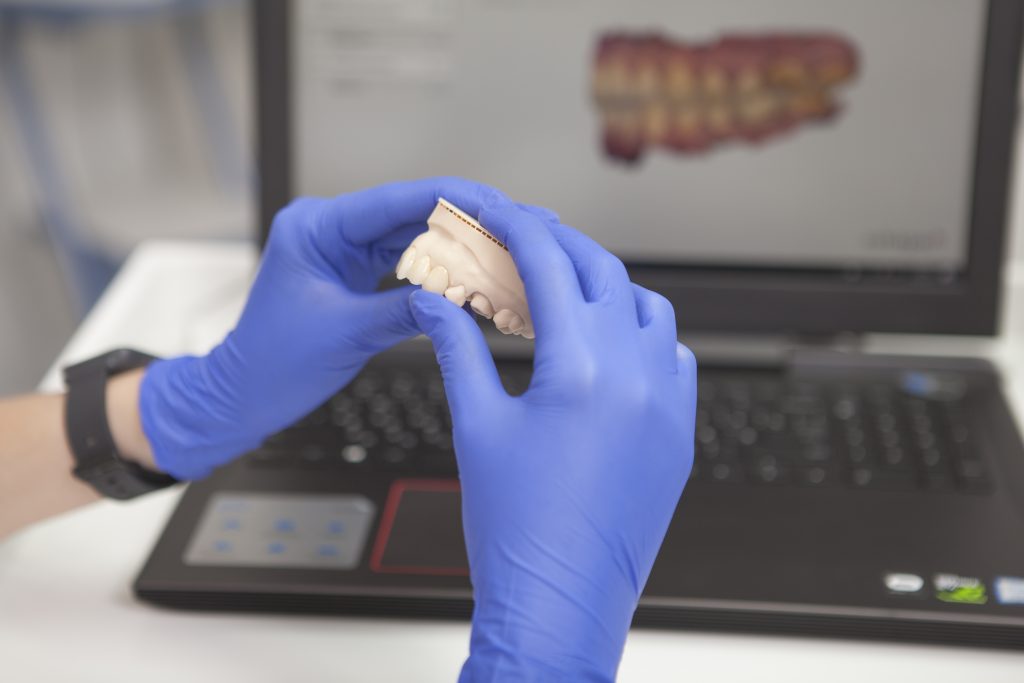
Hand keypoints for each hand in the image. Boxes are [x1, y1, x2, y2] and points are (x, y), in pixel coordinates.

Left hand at [140, 177, 506, 478]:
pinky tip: (481, 269)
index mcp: (317, 228)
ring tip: (513, 245)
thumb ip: (404, 311)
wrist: (243, 394)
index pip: (397, 201)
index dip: (454, 201)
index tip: (499, 206)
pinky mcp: (357, 269)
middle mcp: (331, 228)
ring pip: (418, 234)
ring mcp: (345, 247)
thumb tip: (458, 297)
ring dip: (464, 241)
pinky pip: (410, 259)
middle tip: (523, 225)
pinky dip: (445, 266)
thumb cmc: (273, 364)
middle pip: (414, 211)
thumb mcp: (345, 335)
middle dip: (470, 219)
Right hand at [410, 206, 696, 680]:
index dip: (518, 230)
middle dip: (560, 246)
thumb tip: (434, 304)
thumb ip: (458, 351)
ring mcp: (668, 404)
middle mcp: (637, 376)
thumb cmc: (515, 528)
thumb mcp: (477, 427)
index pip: (551, 268)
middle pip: (604, 273)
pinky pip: (676, 356)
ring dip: (608, 287)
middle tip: (522, 241)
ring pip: (650, 309)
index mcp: (581, 369)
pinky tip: (610, 346)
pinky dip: (644, 334)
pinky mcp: (679, 434)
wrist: (560, 603)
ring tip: (564, 293)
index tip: (498, 213)